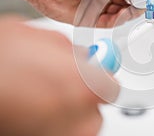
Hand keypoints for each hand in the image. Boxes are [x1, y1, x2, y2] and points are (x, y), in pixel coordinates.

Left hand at [0, 0, 142, 26]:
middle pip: (130, 2)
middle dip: (140, 3)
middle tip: (148, 2)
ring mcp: (100, 7)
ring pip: (123, 14)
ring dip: (131, 12)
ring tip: (136, 7)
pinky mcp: (91, 19)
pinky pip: (110, 23)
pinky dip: (119, 20)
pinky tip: (122, 14)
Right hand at [0, 16, 118, 135]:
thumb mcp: (38, 38)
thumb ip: (71, 51)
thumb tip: (87, 59)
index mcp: (84, 87)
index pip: (111, 88)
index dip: (98, 79)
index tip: (90, 75)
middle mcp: (79, 120)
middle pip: (95, 109)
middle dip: (82, 96)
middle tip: (59, 84)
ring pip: (78, 124)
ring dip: (66, 111)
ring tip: (40, 96)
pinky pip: (61, 132)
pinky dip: (52, 123)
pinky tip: (33, 109)